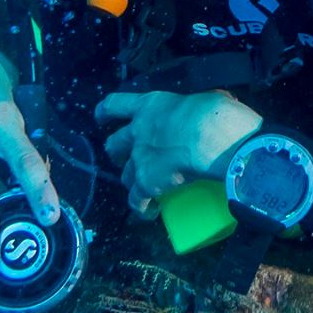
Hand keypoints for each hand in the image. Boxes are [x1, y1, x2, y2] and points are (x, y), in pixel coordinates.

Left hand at [96, 90, 262, 217]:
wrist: (211, 137)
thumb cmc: (212, 113)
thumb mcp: (199, 101)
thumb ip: (190, 110)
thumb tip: (200, 115)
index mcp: (149, 106)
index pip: (116, 105)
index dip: (105, 112)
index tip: (100, 118)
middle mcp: (138, 131)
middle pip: (115, 144)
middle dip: (118, 153)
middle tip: (127, 158)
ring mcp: (139, 158)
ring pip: (125, 175)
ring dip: (132, 182)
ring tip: (145, 188)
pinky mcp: (146, 183)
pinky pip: (136, 200)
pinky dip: (142, 207)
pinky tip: (151, 211)